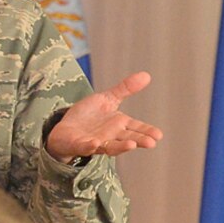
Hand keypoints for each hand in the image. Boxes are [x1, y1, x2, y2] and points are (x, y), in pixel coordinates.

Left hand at [45, 71, 161, 159]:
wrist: (65, 129)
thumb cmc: (89, 116)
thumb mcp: (107, 99)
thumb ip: (125, 89)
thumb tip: (146, 75)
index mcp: (119, 125)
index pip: (136, 128)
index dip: (146, 131)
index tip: (158, 135)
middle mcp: (110, 136)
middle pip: (127, 139)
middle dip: (138, 141)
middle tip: (150, 143)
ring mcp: (96, 142)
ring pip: (110, 146)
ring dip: (120, 147)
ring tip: (131, 145)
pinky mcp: (79, 144)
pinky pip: (85, 147)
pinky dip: (90, 146)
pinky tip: (94, 143)